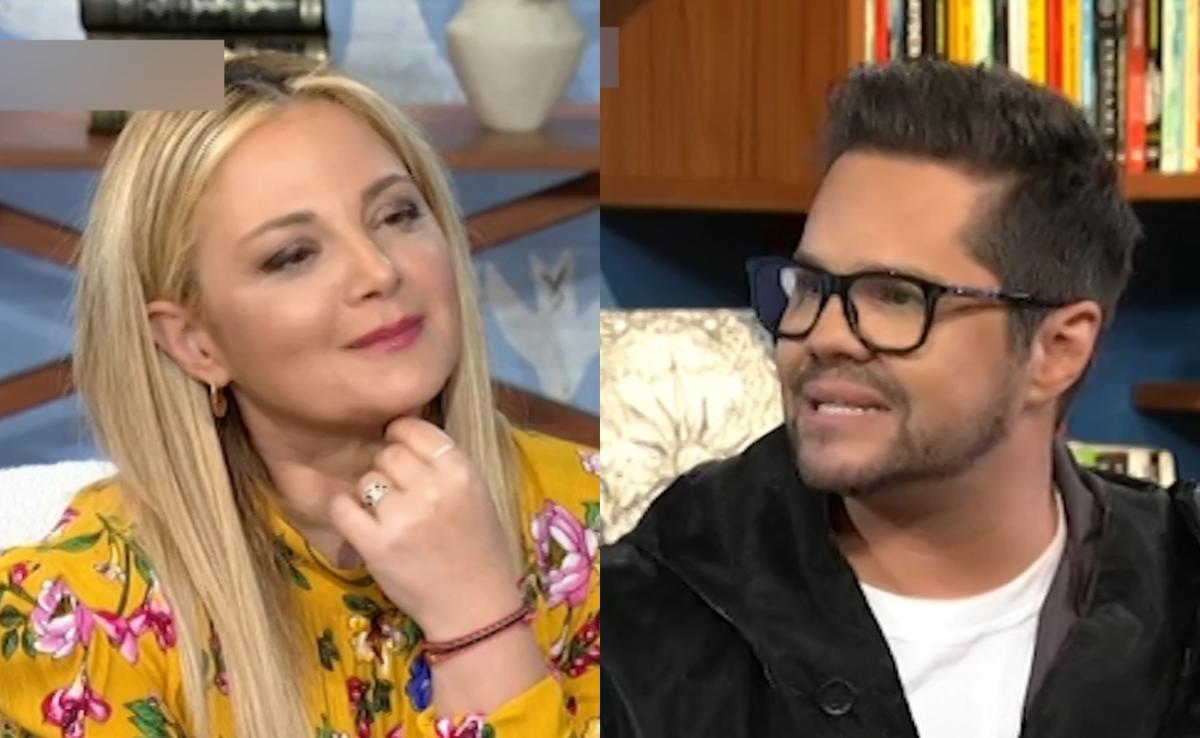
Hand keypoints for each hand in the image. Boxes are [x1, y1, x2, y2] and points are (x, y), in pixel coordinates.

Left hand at [329, 417, 522, 640]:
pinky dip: (346, 513)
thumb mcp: (476, 495)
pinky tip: (360, 524)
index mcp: (461, 472)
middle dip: (387, 469)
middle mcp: (433, 488)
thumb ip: (444, 466)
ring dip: (370, 495)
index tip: (398, 449)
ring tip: (387, 517)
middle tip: (396, 492)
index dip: (401, 435)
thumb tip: (402, 438)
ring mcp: (403, 517)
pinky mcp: (377, 544)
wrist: (476, 607)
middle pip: (387, 454)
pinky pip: (342, 508)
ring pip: (366, 481)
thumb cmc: (479, 550)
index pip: (416, 430)